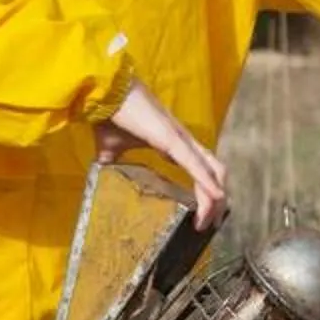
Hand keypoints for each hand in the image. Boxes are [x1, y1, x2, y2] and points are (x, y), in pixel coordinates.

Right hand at [96, 81, 230, 229]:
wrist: (104, 94)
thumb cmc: (111, 116)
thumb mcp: (111, 150)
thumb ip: (113, 164)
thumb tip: (102, 179)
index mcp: (174, 145)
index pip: (201, 170)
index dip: (206, 191)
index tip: (201, 216)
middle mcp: (185, 142)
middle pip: (214, 172)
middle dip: (217, 200)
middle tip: (210, 224)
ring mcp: (181, 140)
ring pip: (211, 171)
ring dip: (215, 198)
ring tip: (210, 220)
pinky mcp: (172, 139)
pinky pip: (196, 164)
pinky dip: (208, 182)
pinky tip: (215, 198)